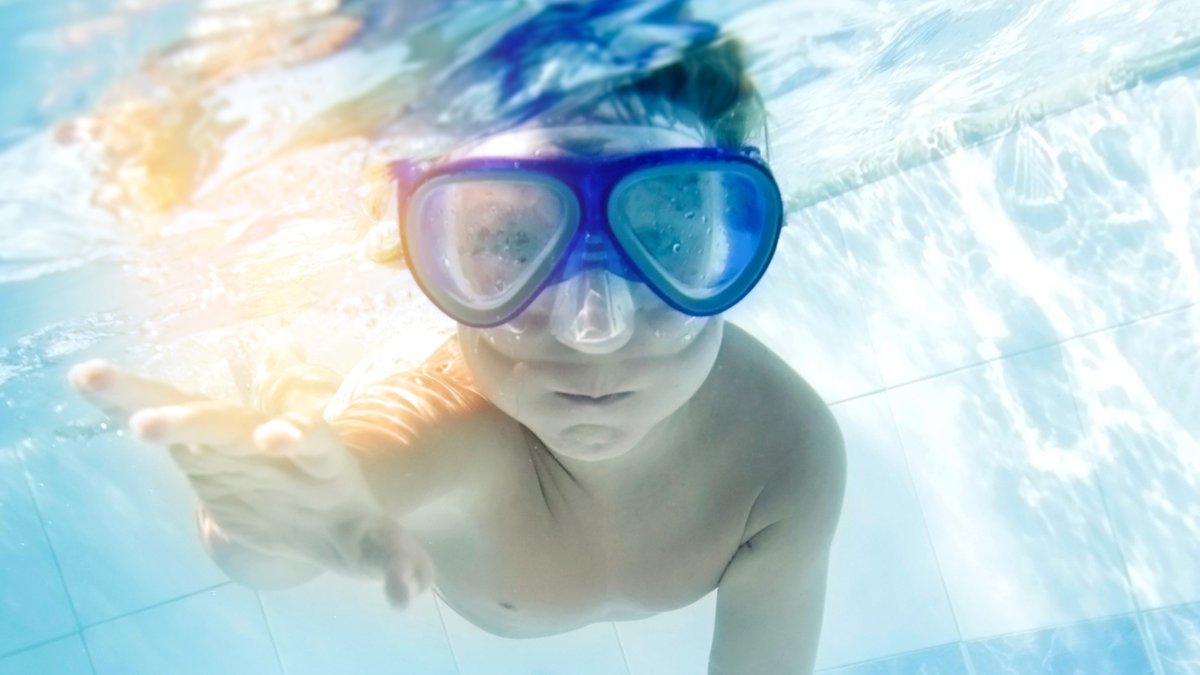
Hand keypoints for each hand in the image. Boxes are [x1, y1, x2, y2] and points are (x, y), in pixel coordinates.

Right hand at [67, 338, 433, 608]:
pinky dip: (125, 400)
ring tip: (95, 380)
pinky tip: (85, 379)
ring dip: (146, 398)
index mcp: (325, 460)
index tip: (278, 434)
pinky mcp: (201, 452)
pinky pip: (162, 420)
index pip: (313, 441)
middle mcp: (275, 441)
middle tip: (156, 425)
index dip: (297, 435)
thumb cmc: (350, 530)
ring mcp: (235, 442)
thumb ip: (399, 564)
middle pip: (239, 425)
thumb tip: (410, 594)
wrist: (318, 513)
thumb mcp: (377, 548)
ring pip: (192, 413)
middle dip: (202, 423)